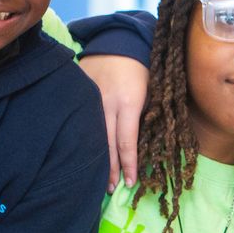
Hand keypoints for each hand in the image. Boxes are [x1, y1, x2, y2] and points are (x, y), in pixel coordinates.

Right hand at [79, 54, 147, 191]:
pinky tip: (83, 154)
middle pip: (107, 144)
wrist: (117, 43)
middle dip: (110, 169)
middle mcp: (108, 105)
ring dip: (96, 159)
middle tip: (111, 189)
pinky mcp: (81, 97)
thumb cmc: (142, 68)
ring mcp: (91, 101)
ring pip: (92, 136)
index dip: (129, 164)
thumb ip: (149, 115)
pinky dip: (84, 140)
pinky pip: (82, 123)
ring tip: (99, 180)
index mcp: (129, 103)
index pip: (127, 142)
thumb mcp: (153, 90)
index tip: (132, 182)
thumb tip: (149, 144)